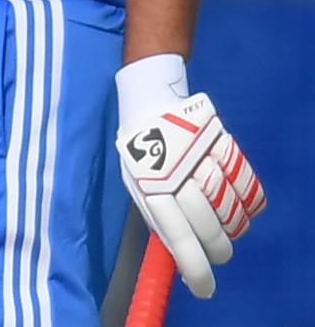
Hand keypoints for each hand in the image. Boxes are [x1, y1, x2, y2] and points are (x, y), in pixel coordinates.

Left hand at [115, 54, 265, 298]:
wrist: (149, 98)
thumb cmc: (141, 149)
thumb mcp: (136, 183)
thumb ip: (156, 216)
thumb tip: (178, 256)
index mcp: (149, 184)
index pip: (177, 235)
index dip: (195, 267)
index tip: (205, 289)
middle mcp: (175, 170)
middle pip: (208, 223)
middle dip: (218, 248)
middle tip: (219, 253)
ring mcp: (199, 153)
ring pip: (229, 204)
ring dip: (234, 226)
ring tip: (229, 229)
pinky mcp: (218, 138)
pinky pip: (245, 178)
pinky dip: (250, 199)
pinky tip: (245, 206)